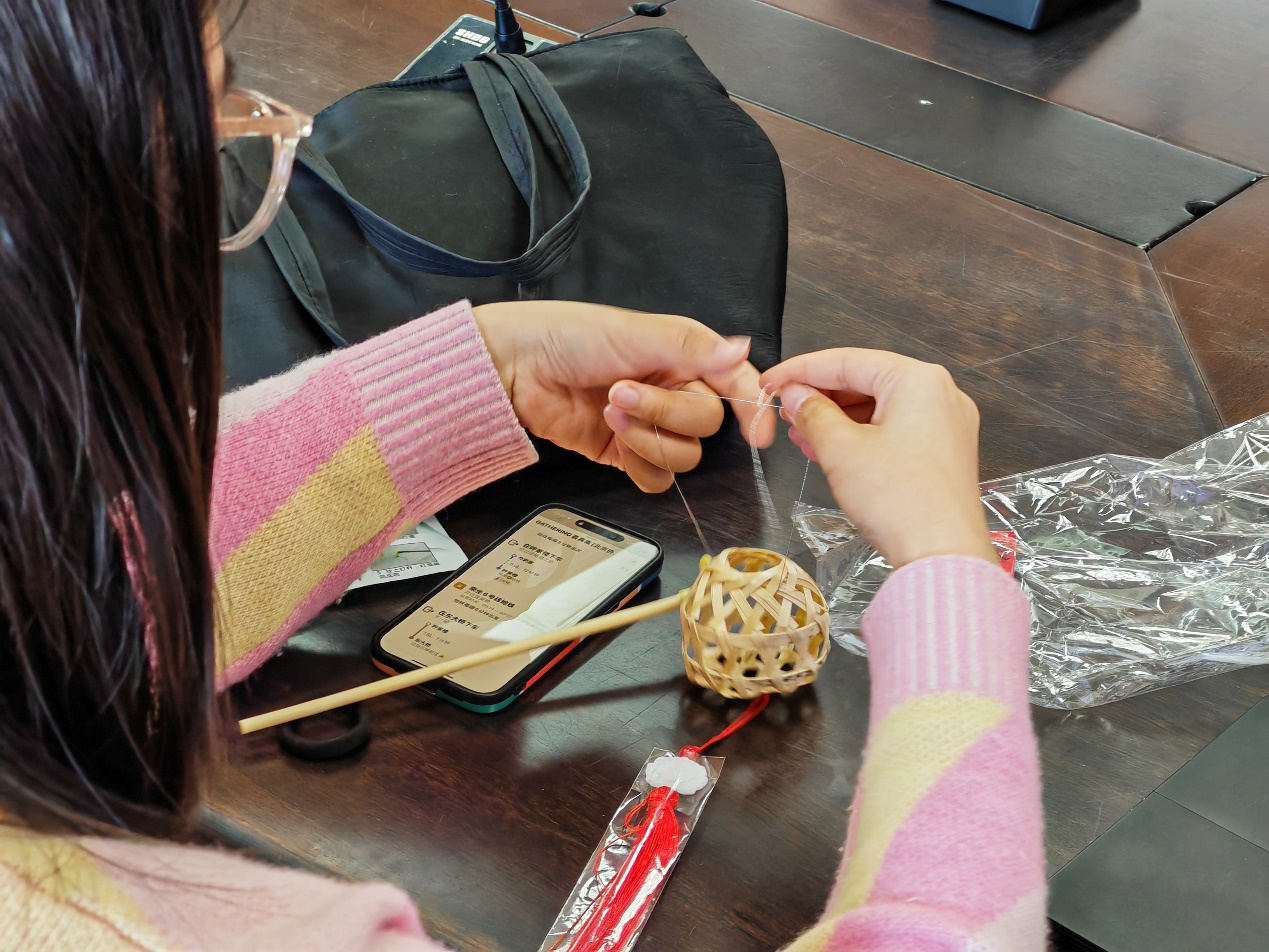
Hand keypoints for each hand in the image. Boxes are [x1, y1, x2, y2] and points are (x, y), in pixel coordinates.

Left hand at [473, 301, 775, 491]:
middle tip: (623, 392)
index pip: (734, 384)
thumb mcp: (637, 331)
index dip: (751, 408)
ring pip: (684, 457)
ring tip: (609, 411)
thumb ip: (695, 347)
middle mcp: (672, 391)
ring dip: (648, 439)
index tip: (756, 431)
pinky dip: (640, 465)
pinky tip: (614, 440)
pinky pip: (657, 479)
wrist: (516, 369)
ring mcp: (650, 427)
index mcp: (684, 356)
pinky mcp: (625, 455)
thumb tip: (742, 349)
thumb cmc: (568, 336)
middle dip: (666, 414)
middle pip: (706, 426)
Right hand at [760, 349, 994, 567]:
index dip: (800, 370)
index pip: (847, 361)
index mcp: (918, 379)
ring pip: (879, 408)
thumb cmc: (900, 500)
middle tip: (783, 410)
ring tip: (800, 434)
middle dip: (820, 397)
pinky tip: (829, 450)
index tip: (770, 381)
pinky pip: (895, 430)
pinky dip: (861, 436)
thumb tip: (795, 395)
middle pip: (866, 382)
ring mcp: (946, 425)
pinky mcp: (944, 453)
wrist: (941, 555)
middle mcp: (940, 394)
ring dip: (837, 419)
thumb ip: (812, 412)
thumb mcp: (840, 449)